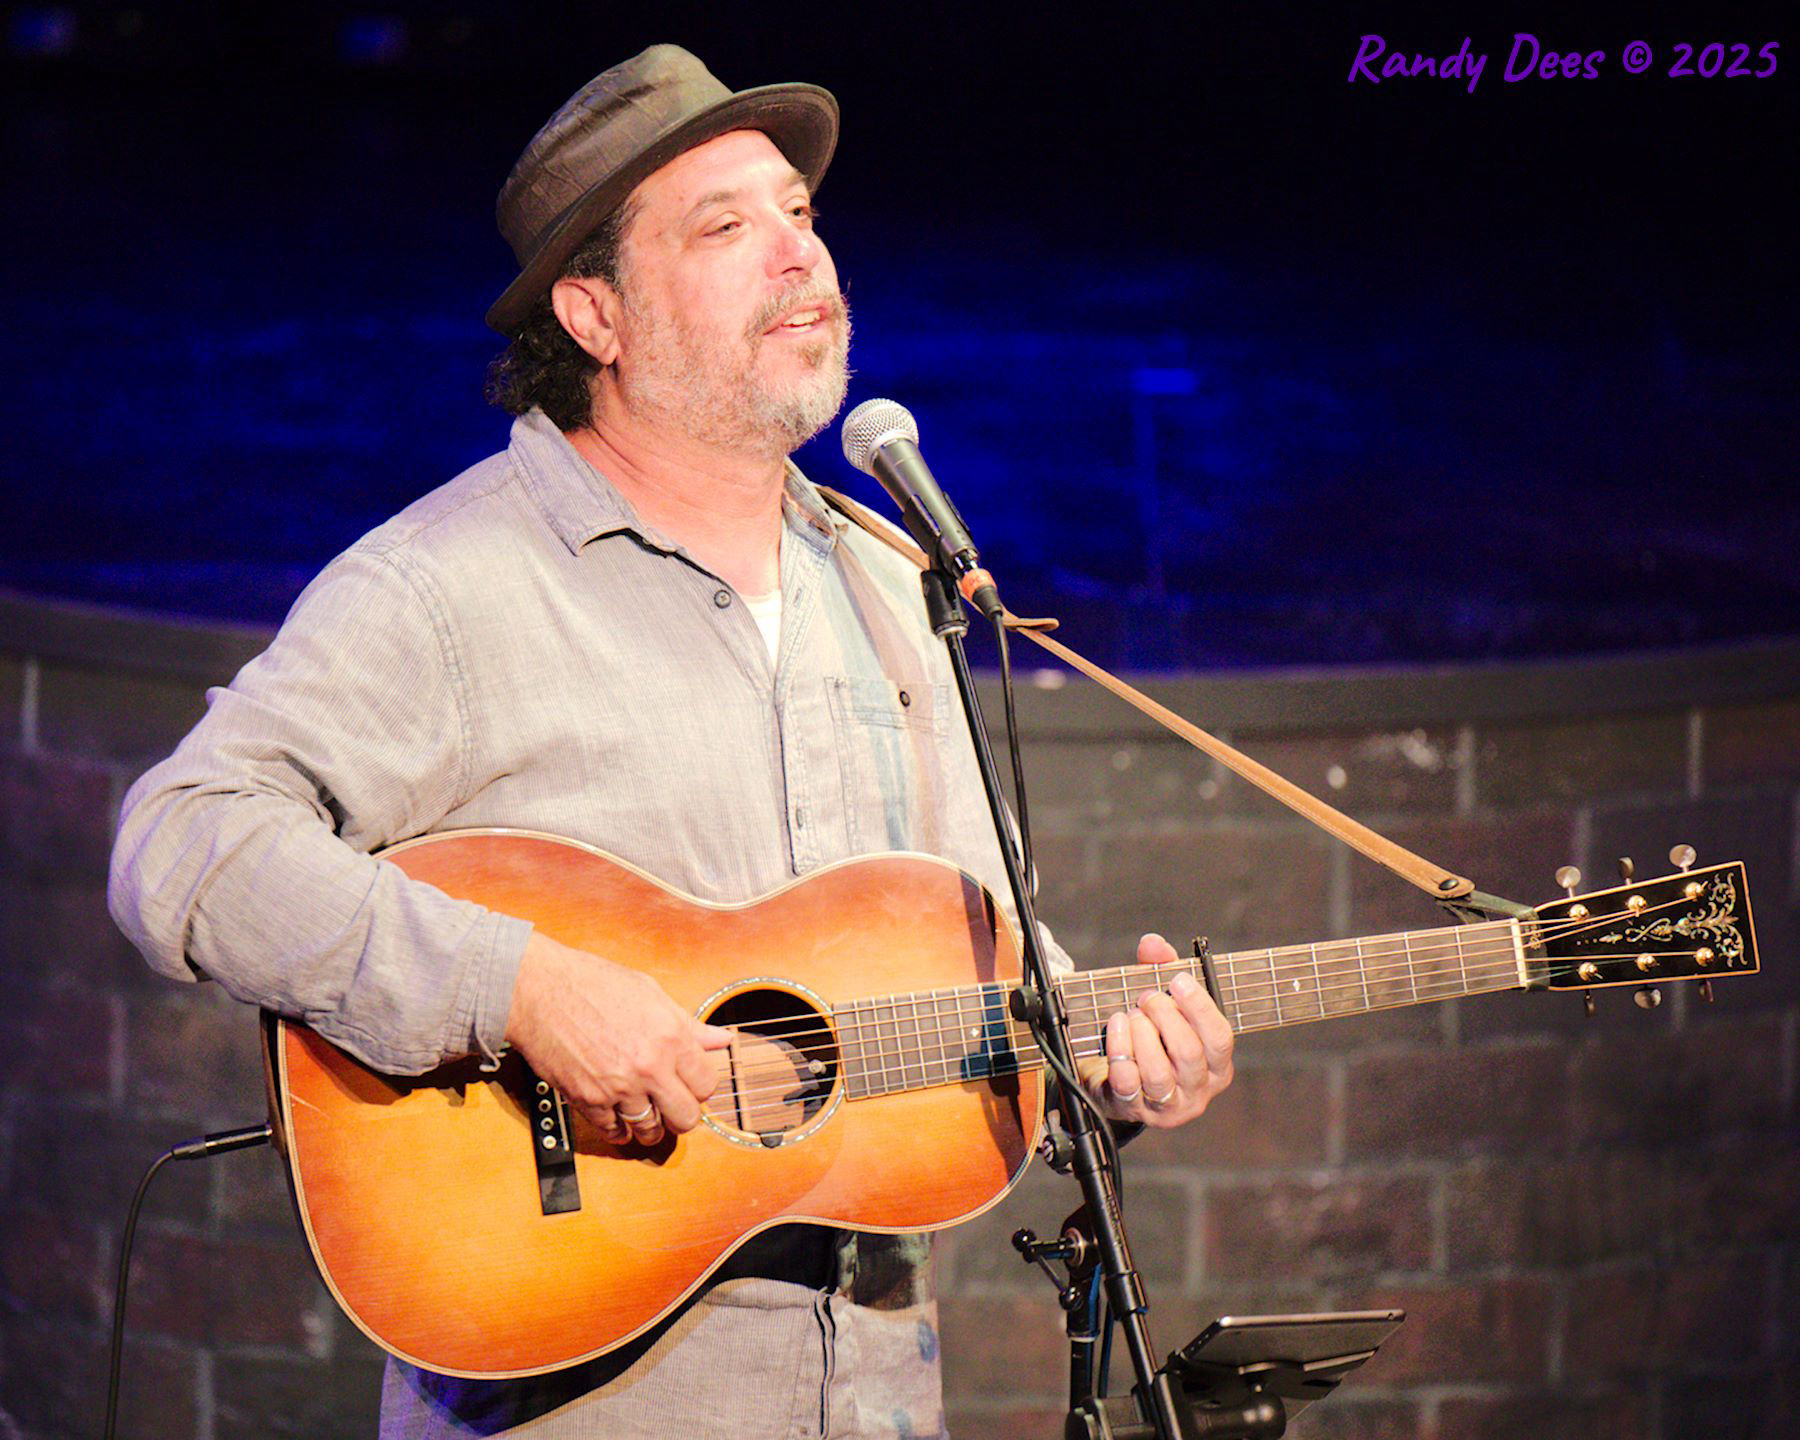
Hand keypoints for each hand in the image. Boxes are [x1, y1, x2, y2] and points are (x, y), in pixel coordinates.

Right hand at [504, 929, 731, 1145]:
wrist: (539, 989)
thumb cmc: (593, 983)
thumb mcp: (652, 994)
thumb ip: (689, 1025)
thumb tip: (722, 1040)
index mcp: (670, 1037)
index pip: (707, 1084)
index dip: (702, 1085)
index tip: (693, 1083)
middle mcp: (648, 1066)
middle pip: (686, 1117)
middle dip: (684, 1114)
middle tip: (675, 1105)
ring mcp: (618, 1087)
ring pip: (650, 1130)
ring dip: (652, 1126)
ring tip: (648, 1114)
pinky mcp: (587, 1100)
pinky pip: (613, 1131)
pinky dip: (620, 1130)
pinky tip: (620, 1119)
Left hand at [1080, 933, 1233, 1128]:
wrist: (1117, 1078)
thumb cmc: (1151, 1036)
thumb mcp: (1161, 1003)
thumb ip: (1160, 968)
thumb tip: (1153, 944)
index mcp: (1217, 1065)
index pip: (1220, 1037)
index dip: (1199, 1006)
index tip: (1177, 980)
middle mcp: (1198, 1090)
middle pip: (1189, 1052)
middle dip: (1164, 1016)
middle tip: (1146, 997)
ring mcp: (1167, 1106)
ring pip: (1157, 1072)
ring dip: (1141, 1034)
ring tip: (1130, 1015)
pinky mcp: (1134, 1110)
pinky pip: (1127, 1081)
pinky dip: (1118, 1049)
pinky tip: (1115, 1028)